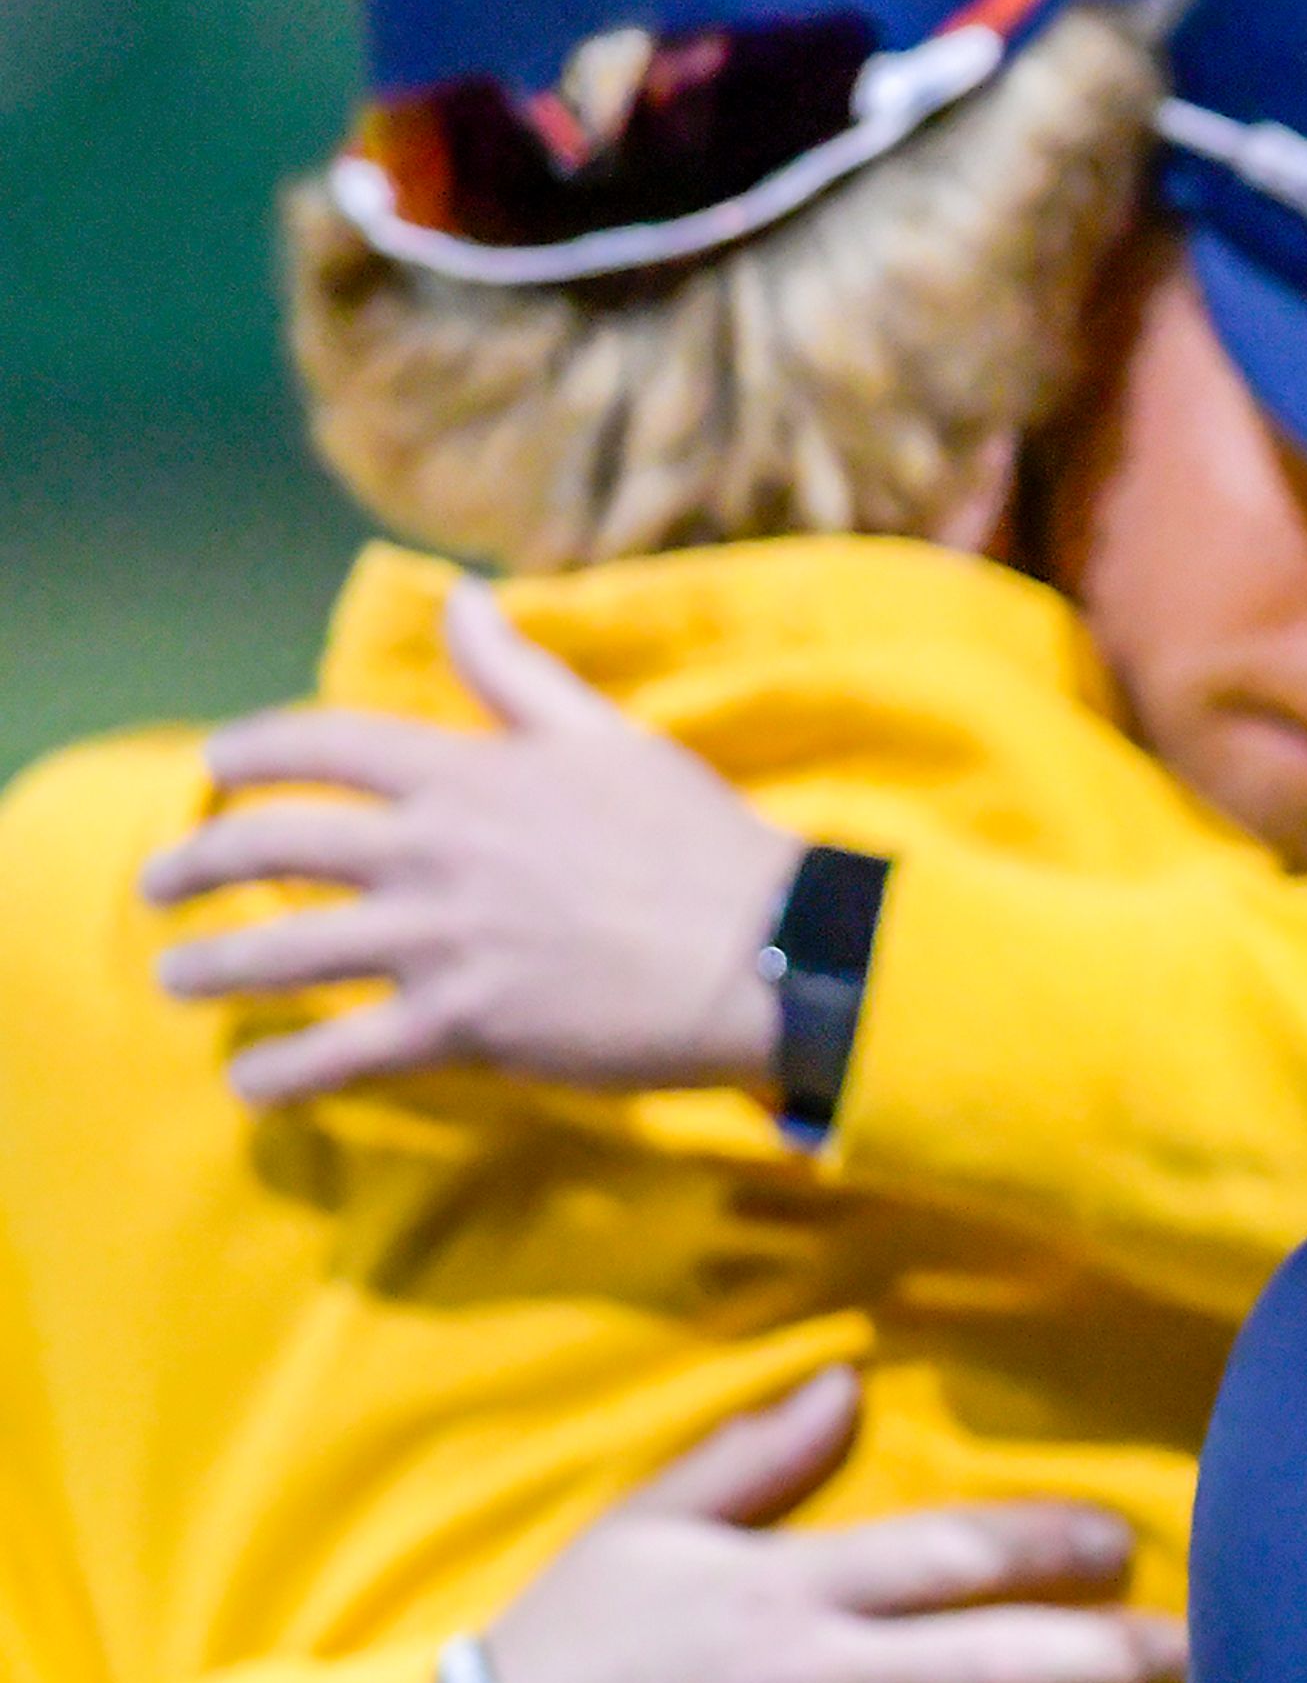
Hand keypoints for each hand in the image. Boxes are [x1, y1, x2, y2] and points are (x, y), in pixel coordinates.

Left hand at [141, 577, 805, 1107]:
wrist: (768, 951)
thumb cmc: (700, 841)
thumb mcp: (606, 736)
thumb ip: (517, 672)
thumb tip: (462, 596)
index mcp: (464, 772)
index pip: (319, 745)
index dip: (251, 753)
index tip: (214, 768)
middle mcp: (432, 850)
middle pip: (276, 845)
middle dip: (199, 861)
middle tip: (161, 882)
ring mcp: (441, 940)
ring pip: (289, 951)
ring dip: (216, 966)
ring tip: (178, 978)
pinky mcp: (466, 1023)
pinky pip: (348, 1052)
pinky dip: (289, 1073)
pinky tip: (252, 1086)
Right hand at [402, 1368, 1181, 1682]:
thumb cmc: (563, 1646)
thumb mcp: (647, 1527)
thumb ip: (755, 1456)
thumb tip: (846, 1381)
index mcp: (786, 1585)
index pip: (950, 1553)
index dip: (1048, 1542)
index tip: (1121, 1540)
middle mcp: (815, 1677)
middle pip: (993, 1660)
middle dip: (1104, 1654)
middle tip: (1188, 1651)